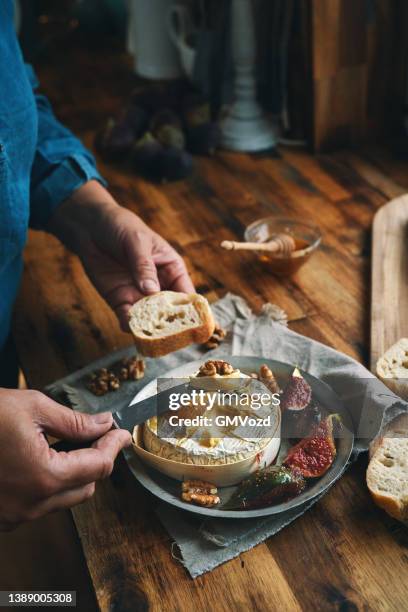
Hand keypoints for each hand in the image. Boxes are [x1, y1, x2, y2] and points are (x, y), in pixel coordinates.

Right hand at [0, 388, 130, 530]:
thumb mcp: (32, 408)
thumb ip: (74, 422)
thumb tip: (103, 424)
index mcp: (43, 477)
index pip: (98, 467)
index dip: (114, 446)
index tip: (122, 433)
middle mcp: (30, 504)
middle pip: (85, 488)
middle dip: (97, 460)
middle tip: (99, 434)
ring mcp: (14, 515)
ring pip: (63, 498)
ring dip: (74, 473)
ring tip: (70, 443)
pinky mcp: (2, 516)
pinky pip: (40, 504)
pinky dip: (51, 484)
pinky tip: (45, 459)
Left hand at [49, 181, 194, 331]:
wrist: (92, 228)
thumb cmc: (123, 228)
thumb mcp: (137, 241)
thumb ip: (144, 266)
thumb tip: (151, 291)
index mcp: (173, 270)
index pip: (187, 294)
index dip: (192, 310)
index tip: (193, 324)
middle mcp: (159, 286)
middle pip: (171, 312)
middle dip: (171, 325)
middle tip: (171, 336)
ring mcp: (140, 296)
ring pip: (149, 318)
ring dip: (149, 327)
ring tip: (148, 333)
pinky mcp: (120, 301)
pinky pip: (127, 317)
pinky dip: (128, 324)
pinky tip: (128, 325)